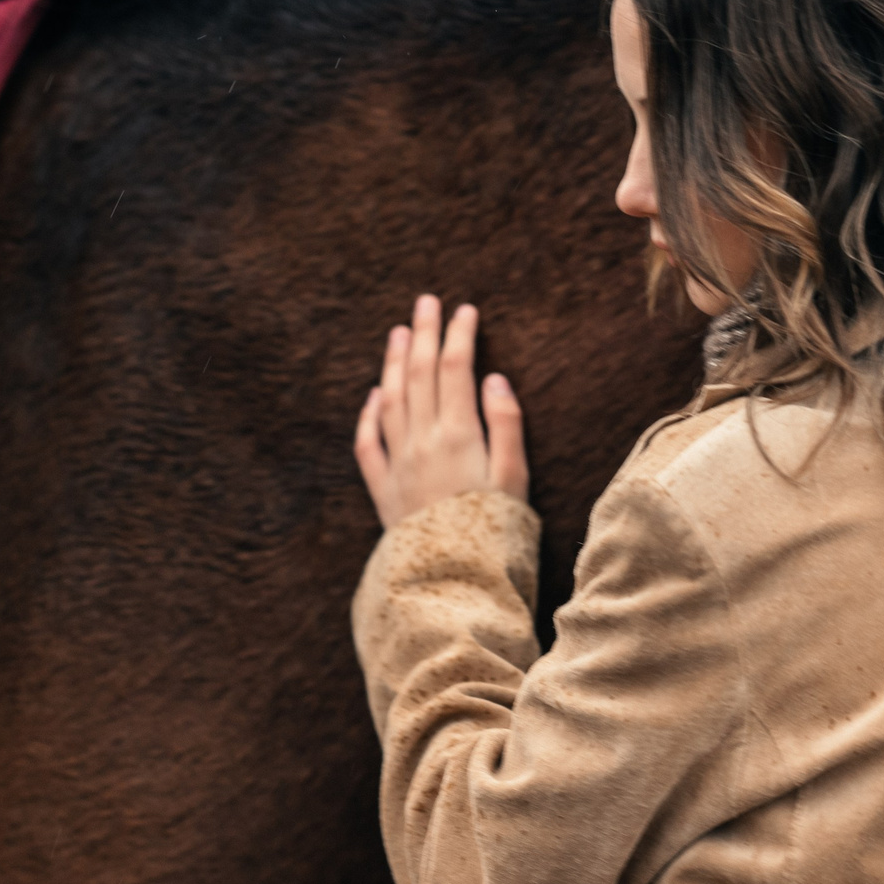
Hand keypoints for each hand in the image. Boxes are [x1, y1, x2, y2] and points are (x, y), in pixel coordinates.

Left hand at [354, 295, 528, 526]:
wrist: (451, 581)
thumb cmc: (495, 532)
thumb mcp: (516, 478)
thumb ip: (506, 425)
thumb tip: (494, 379)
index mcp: (458, 435)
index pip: (456, 369)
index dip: (459, 335)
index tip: (465, 309)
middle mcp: (422, 442)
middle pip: (420, 374)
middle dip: (424, 334)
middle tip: (426, 302)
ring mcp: (398, 464)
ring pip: (390, 400)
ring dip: (394, 363)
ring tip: (399, 334)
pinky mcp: (383, 489)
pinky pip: (367, 443)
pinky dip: (368, 413)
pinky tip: (374, 395)